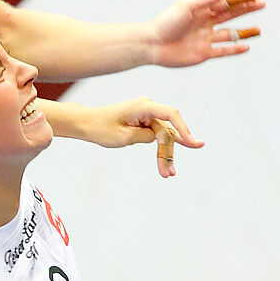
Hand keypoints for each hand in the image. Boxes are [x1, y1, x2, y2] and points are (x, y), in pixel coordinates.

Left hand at [67, 96, 198, 177]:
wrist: (87, 123)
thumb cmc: (101, 128)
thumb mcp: (123, 137)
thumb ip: (145, 137)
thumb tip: (158, 138)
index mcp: (143, 106)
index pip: (171, 114)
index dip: (184, 129)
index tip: (193, 143)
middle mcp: (148, 106)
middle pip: (166, 131)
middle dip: (168, 153)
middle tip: (169, 174)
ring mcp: (148, 113)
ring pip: (163, 136)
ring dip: (165, 155)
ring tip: (167, 174)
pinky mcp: (145, 121)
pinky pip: (157, 136)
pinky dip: (160, 149)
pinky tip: (166, 165)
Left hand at [144, 0, 262, 67]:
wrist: (153, 44)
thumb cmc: (167, 22)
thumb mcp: (186, 6)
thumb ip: (206, 0)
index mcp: (201, 10)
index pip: (225, 3)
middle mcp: (205, 23)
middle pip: (230, 16)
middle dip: (246, 10)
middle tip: (262, 5)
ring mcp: (206, 39)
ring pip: (229, 34)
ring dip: (244, 31)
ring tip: (259, 29)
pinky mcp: (203, 53)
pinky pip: (223, 51)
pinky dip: (234, 49)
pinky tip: (246, 46)